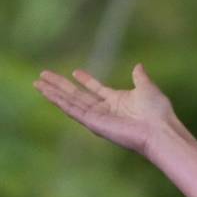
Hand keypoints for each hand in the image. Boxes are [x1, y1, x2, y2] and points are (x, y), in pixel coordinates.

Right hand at [33, 64, 175, 156]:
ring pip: (70, 102)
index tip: (75, 72)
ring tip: (37, 83)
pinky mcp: (93, 123)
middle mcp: (106, 110)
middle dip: (60, 85)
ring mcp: (98, 118)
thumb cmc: (158, 112)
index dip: (85, 80)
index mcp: (118, 101)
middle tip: (43, 75)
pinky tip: (47, 93)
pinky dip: (59, 101)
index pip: (96, 89)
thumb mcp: (147, 88)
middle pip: (77, 95)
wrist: (159, 130)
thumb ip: (140, 77)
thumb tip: (138, 66)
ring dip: (53, 93)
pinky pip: (72, 110)